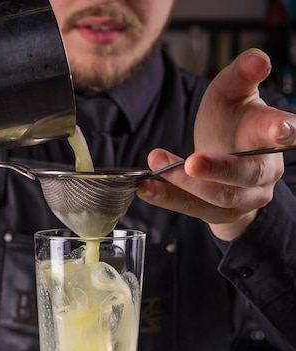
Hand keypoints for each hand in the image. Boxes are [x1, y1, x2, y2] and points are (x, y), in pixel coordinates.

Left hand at [137, 49, 295, 240]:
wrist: (224, 159)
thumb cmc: (232, 121)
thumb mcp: (232, 92)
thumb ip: (242, 74)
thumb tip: (258, 58)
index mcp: (272, 137)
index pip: (284, 134)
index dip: (284, 132)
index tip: (280, 129)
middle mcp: (265, 172)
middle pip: (247, 175)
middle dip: (218, 169)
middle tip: (192, 162)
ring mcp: (245, 198)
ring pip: (218, 196)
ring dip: (183, 181)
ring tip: (156, 161)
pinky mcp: (220, 214)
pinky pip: (192, 208)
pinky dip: (167, 198)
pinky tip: (146, 188)